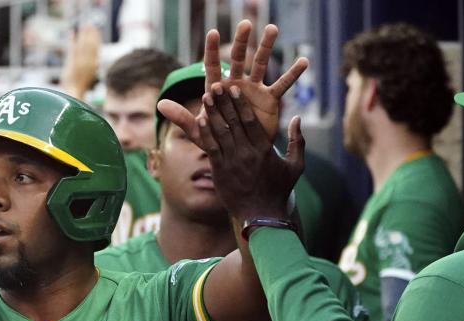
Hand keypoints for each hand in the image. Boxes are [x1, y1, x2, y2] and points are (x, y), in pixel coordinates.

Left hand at [60, 24, 100, 99]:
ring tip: (83, 26)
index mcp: (94, 64)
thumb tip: (98, 63)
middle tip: (90, 25)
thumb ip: (93, 67)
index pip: (96, 48)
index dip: (96, 38)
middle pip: (90, 44)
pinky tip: (72, 34)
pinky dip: (72, 41)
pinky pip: (72, 49)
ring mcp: (80, 62)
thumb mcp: (90, 76)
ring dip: (83, 34)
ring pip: (83, 45)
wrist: (74, 92)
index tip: (96, 29)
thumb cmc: (81, 86)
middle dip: (90, 33)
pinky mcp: (72, 63)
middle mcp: (88, 62)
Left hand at [158, 20, 307, 145]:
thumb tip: (159, 104)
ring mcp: (253, 91)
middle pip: (238, 59)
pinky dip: (292, 74)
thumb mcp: (199, 131)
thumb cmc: (216, 140)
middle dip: (241, 41)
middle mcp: (235, 85)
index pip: (212, 67)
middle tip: (245, 23)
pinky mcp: (268, 100)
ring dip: (267, 47)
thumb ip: (181, 117)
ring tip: (274, 28)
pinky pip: (282, 85)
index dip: (211, 51)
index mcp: (217, 90)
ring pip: (261, 65)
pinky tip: (304, 62)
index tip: (212, 33)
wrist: (238, 154)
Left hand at [198, 84, 303, 223]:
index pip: (249, 121)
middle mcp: (246, 154)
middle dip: (223, 103)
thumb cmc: (279, 189)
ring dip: (212, 113)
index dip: (240, 103)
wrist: (262, 216)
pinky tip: (200, 119)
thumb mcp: (296, 165)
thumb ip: (299, 141)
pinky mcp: (220, 171)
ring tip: (206, 96)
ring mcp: (232, 163)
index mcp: (264, 150)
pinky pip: (211, 148)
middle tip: (215, 85)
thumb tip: (297, 118)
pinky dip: (206, 133)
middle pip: (232, 123)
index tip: (234, 88)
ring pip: (220, 133)